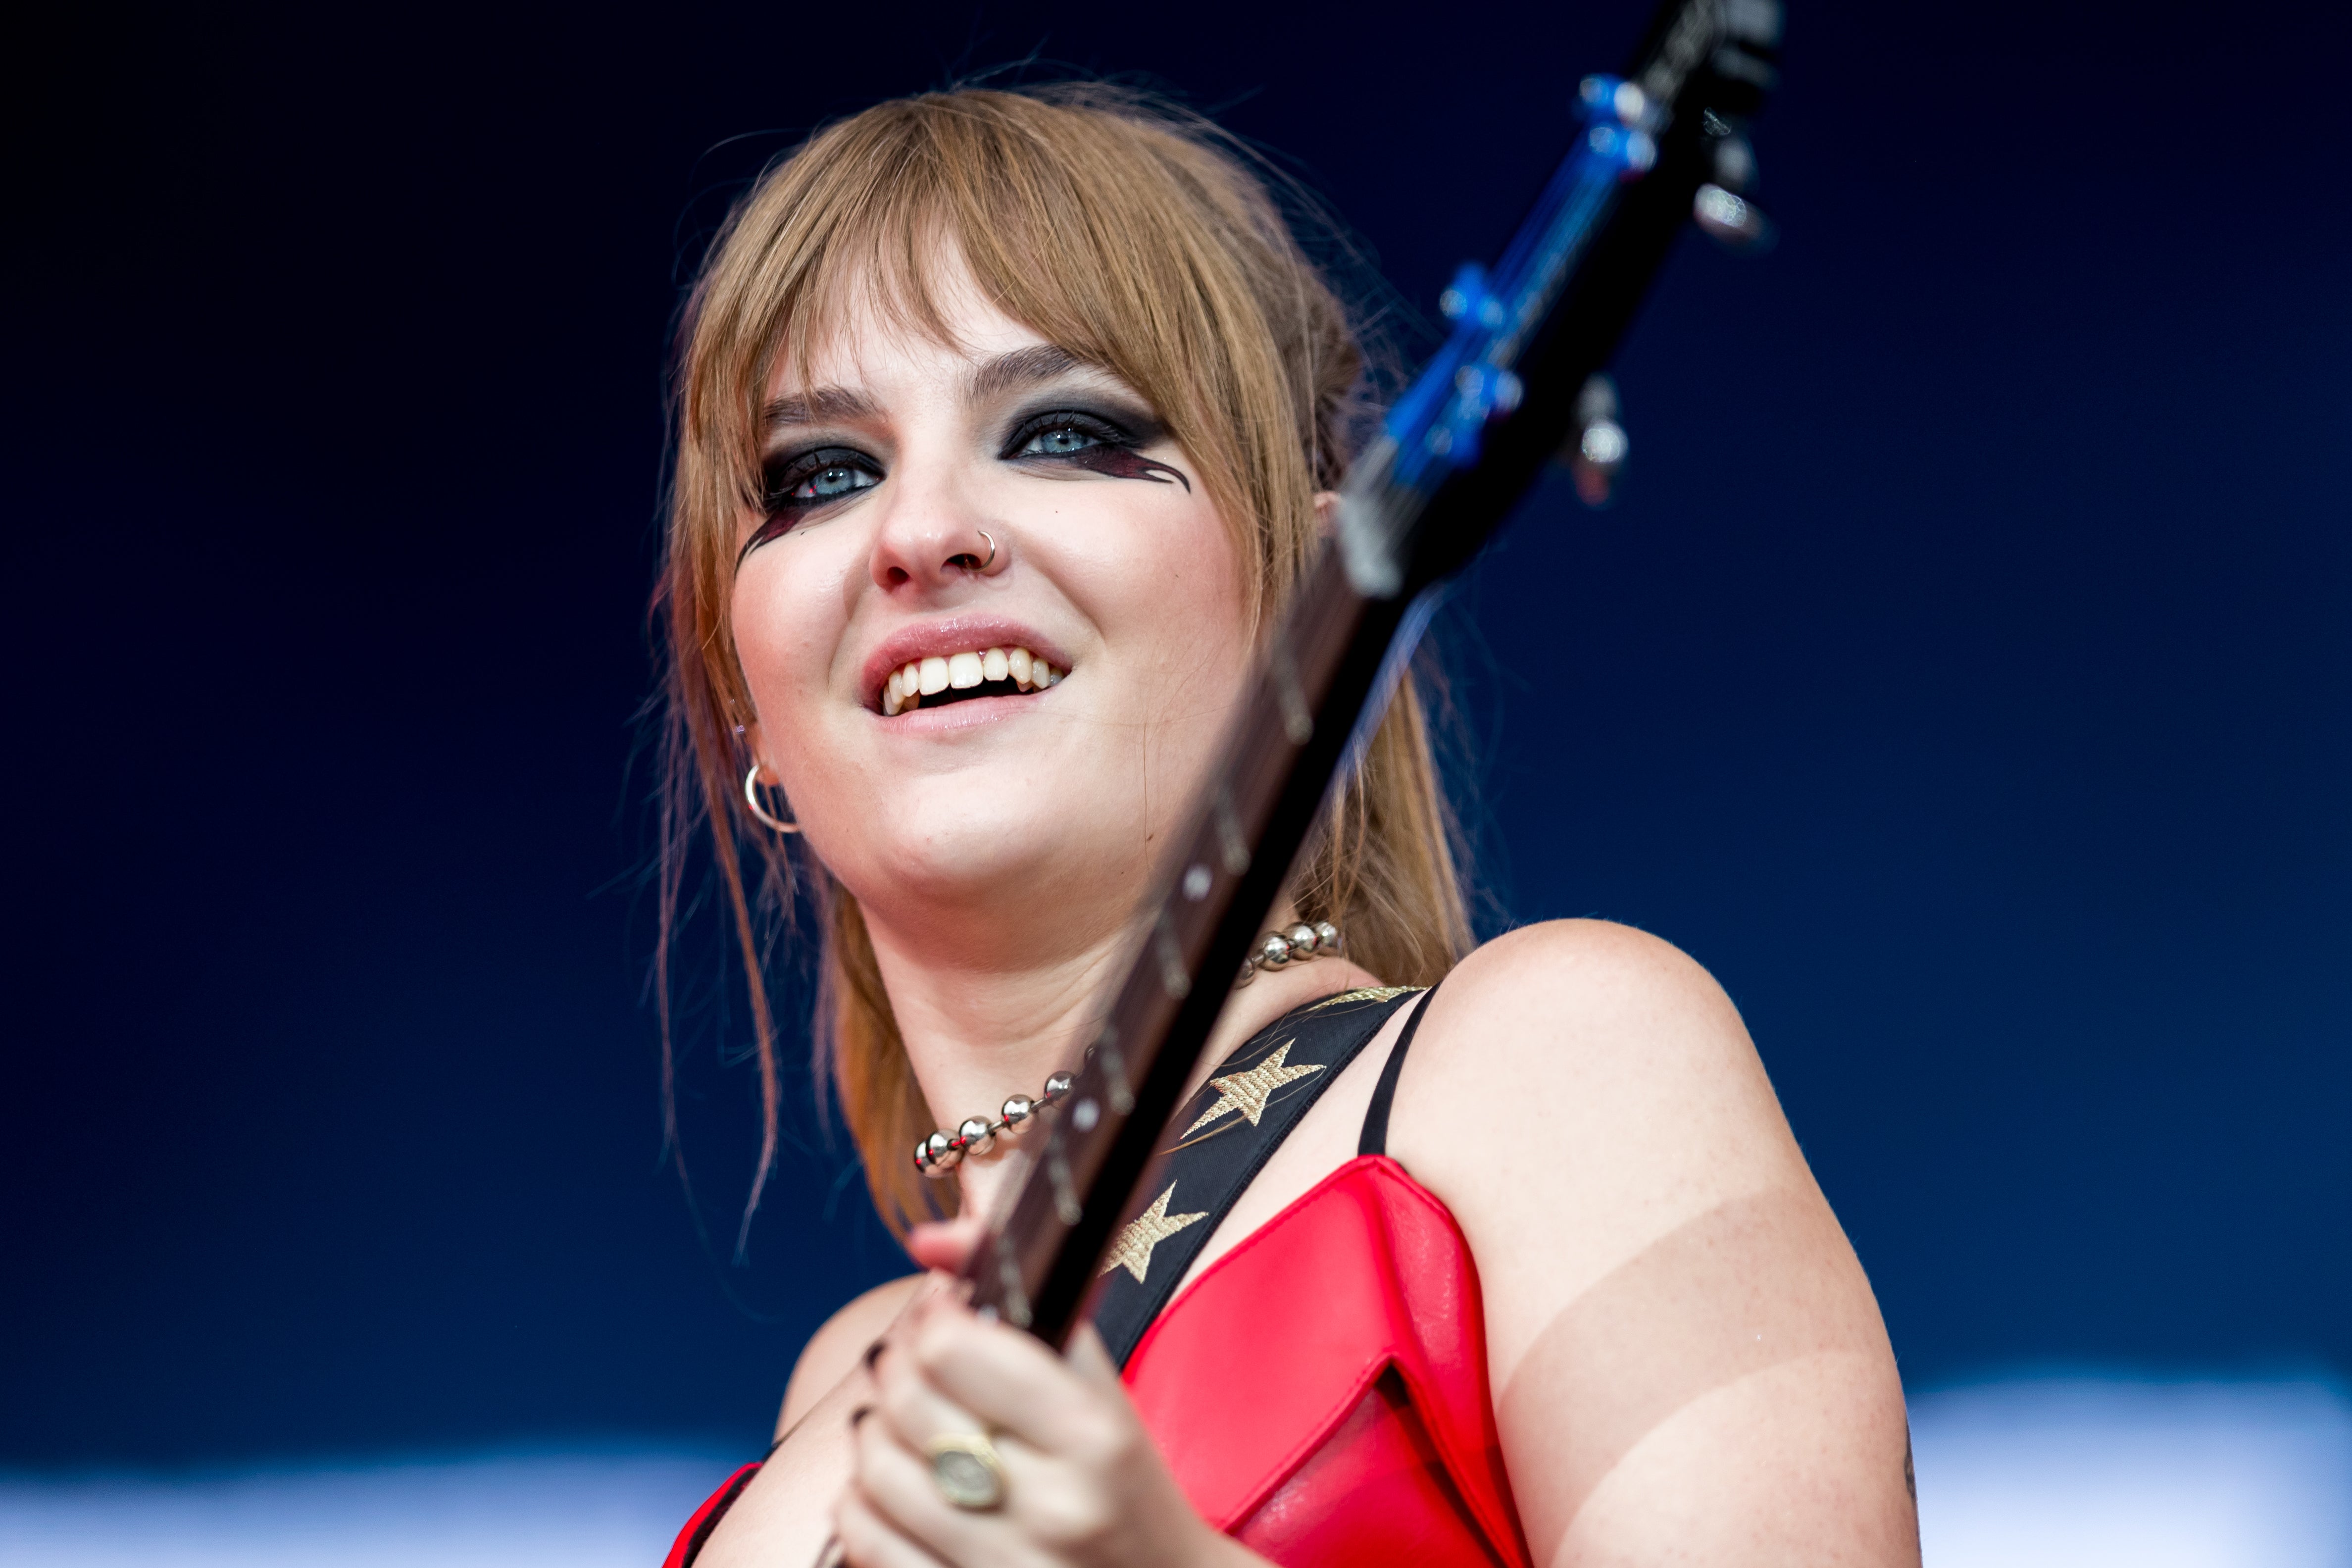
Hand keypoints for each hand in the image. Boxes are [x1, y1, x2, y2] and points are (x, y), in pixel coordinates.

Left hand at [832, 1220, 1257, 1567]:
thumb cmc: (1123, 1476)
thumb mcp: (1099, 1384)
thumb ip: (1030, 1297)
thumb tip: (932, 1237)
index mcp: (1093, 1435)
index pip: (956, 1350)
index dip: (936, 1318)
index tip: (945, 1314)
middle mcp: (1049, 1506)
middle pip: (909, 1403)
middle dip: (899, 1364)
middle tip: (915, 1357)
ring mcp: (1003, 1565)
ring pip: (876, 1470)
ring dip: (876, 1428)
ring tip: (901, 1416)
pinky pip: (866, 1538)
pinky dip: (861, 1497)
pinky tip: (892, 1479)